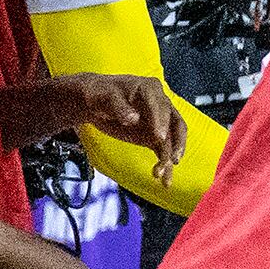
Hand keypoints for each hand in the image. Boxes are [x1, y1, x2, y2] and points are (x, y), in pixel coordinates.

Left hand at [69, 74, 186, 187]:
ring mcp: (159, 121)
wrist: (95, 104)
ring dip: (170, 158)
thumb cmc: (99, 95)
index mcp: (149, 88)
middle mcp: (160, 104)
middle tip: (170, 159)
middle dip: (173, 142)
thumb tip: (133, 118)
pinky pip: (164, 151)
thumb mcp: (103, 97)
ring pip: (172, 140)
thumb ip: (118, 107)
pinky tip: (164, 180)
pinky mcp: (155, 136)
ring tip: (161, 175)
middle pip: (174, 123)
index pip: (160, 105)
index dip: (160, 121)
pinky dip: (165, 165)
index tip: (158, 137)